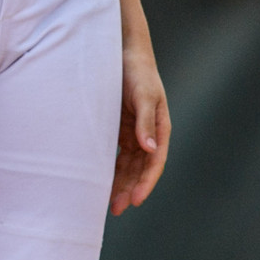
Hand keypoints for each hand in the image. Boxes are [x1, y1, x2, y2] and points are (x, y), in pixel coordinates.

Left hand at [113, 0, 169, 214]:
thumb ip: (146, 121)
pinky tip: (100, 183)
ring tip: (108, 205)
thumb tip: (151, 150)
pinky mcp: (118, 128)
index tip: (134, 200)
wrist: (122, 49)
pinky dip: (110, 169)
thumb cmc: (136, 69)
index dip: (146, 182)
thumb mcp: (143, 94)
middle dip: (130, 189)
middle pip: (141, 168)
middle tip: (116, 210)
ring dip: (120, 184)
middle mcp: (147, 133)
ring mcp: (133, 131)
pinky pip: (116, 155)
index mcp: (159, 126)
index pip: (155, 161)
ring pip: (128, 165)